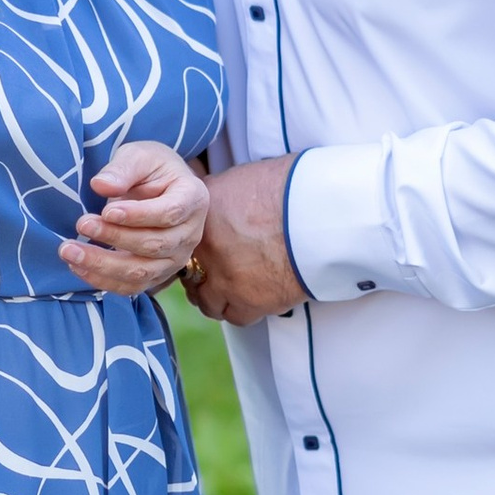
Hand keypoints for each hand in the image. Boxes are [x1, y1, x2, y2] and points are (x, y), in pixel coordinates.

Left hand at [59, 139, 209, 297]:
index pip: (169, 213)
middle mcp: (189, 234)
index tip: (107, 211)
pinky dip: (102, 280)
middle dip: (114, 237)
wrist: (159, 189)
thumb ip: (122, 169)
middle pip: (154, 245)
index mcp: (192, 198)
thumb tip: (101, 185)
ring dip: (102, 264)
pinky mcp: (156, 275)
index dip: (138, 215)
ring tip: (69, 250)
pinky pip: (130, 287)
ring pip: (141, 272)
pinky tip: (76, 266)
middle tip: (81, 224)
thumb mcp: (139, 156)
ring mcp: (175, 259)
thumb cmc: (151, 169)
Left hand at [184, 156, 307, 326]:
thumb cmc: (285, 187)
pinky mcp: (249, 302)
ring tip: (231, 287)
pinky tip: (251, 298)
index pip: (178, 243)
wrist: (317, 211)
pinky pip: (235, 316)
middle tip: (214, 270)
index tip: (199, 251)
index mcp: (199, 220)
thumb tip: (205, 194)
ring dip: (215, 296)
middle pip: (187, 275)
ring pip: (206, 302)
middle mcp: (204, 252)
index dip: (189, 249)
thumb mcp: (237, 178)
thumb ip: (214, 193)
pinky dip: (240, 309)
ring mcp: (224, 280)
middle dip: (198, 274)